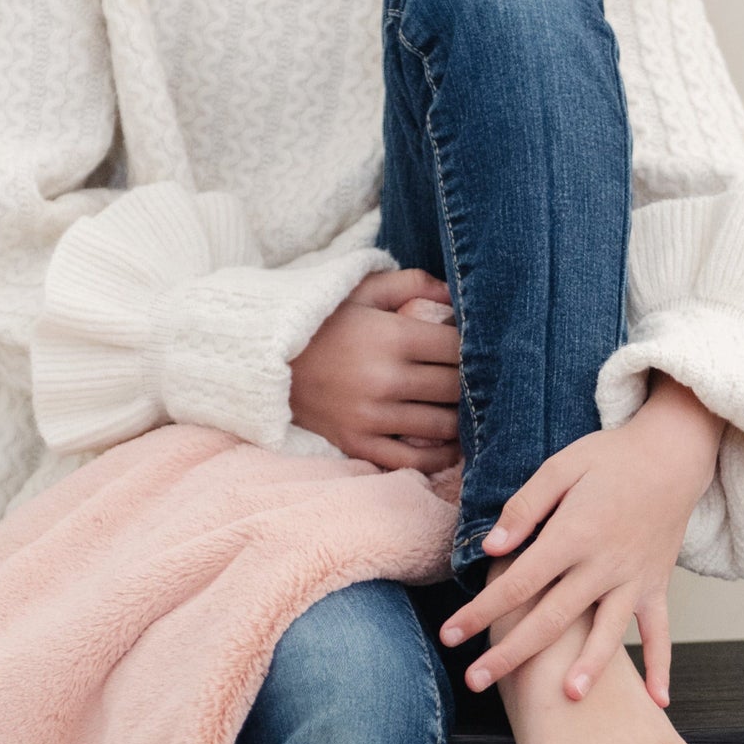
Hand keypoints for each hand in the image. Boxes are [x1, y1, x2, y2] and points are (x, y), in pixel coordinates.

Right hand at [289, 267, 461, 473]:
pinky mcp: (358, 443)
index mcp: (392, 337)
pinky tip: (449, 446)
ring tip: (468, 411)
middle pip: (455, 388)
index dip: (475, 348)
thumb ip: (412, 283)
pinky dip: (438, 457)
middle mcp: (385, 379)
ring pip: (442, 426)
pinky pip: (412, 460)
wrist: (266, 359)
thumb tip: (454, 294)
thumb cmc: (322, 322)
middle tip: (478, 381)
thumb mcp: (363, 290)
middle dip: (471, 384)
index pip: (458, 348)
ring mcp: (371, 416)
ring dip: (461, 420)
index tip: (477, 349)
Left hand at [437, 372, 724, 706]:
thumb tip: (491, 547)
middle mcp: (603, 564)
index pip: (517, 583)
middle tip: (477, 680)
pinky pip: (661, 630)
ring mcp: (633, 578)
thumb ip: (524, 507)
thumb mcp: (560, 467)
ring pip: (607, 632)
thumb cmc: (610, 458)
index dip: (480, 611)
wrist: (672, 453)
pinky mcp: (656, 584)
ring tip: (564, 698)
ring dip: (587, 667)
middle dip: (512, 653)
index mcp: (573, 535)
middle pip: (552, 618)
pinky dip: (662, 665)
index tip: (450, 635)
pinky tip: (657, 700)